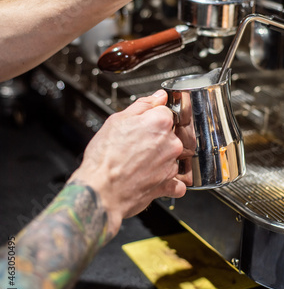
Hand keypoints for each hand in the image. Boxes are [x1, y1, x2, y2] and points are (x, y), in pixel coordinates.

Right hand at [69, 90, 185, 237]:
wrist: (100, 191)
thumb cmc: (104, 158)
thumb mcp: (116, 120)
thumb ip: (142, 105)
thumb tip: (158, 97)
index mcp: (160, 122)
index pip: (165, 112)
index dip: (151, 118)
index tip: (141, 125)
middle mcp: (171, 143)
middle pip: (169, 133)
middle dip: (155, 138)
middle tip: (135, 145)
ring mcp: (172, 165)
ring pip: (172, 155)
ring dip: (159, 158)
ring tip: (137, 163)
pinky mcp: (169, 184)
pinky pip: (177, 180)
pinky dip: (168, 180)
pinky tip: (152, 178)